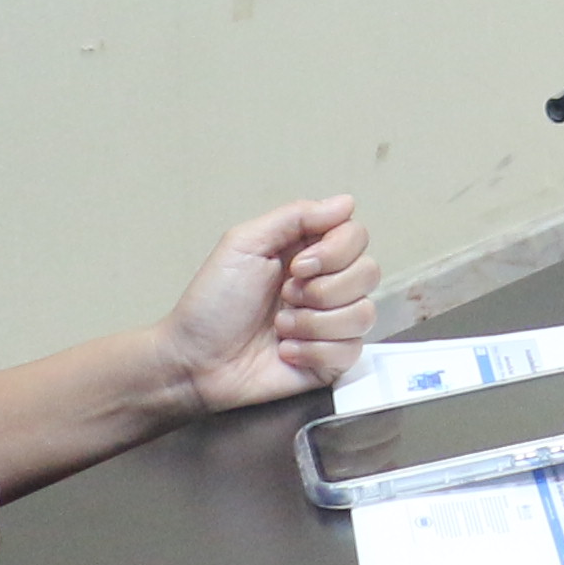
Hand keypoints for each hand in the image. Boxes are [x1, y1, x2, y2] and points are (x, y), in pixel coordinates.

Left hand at [151, 197, 383, 414]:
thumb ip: (295, 217)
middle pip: (369, 272)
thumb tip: (346, 202)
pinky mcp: (331, 360)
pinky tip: (286, 351)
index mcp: (308, 252)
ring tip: (280, 327)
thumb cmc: (211, 304)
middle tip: (285, 296)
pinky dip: (313, 351)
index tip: (297, 266)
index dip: (335, 251)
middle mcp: (326, 285)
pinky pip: (351, 350)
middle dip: (323, 289)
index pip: (356, 235)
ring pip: (363, 313)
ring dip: (314, 322)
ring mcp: (331, 324)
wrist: (194, 362)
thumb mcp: (243, 245)